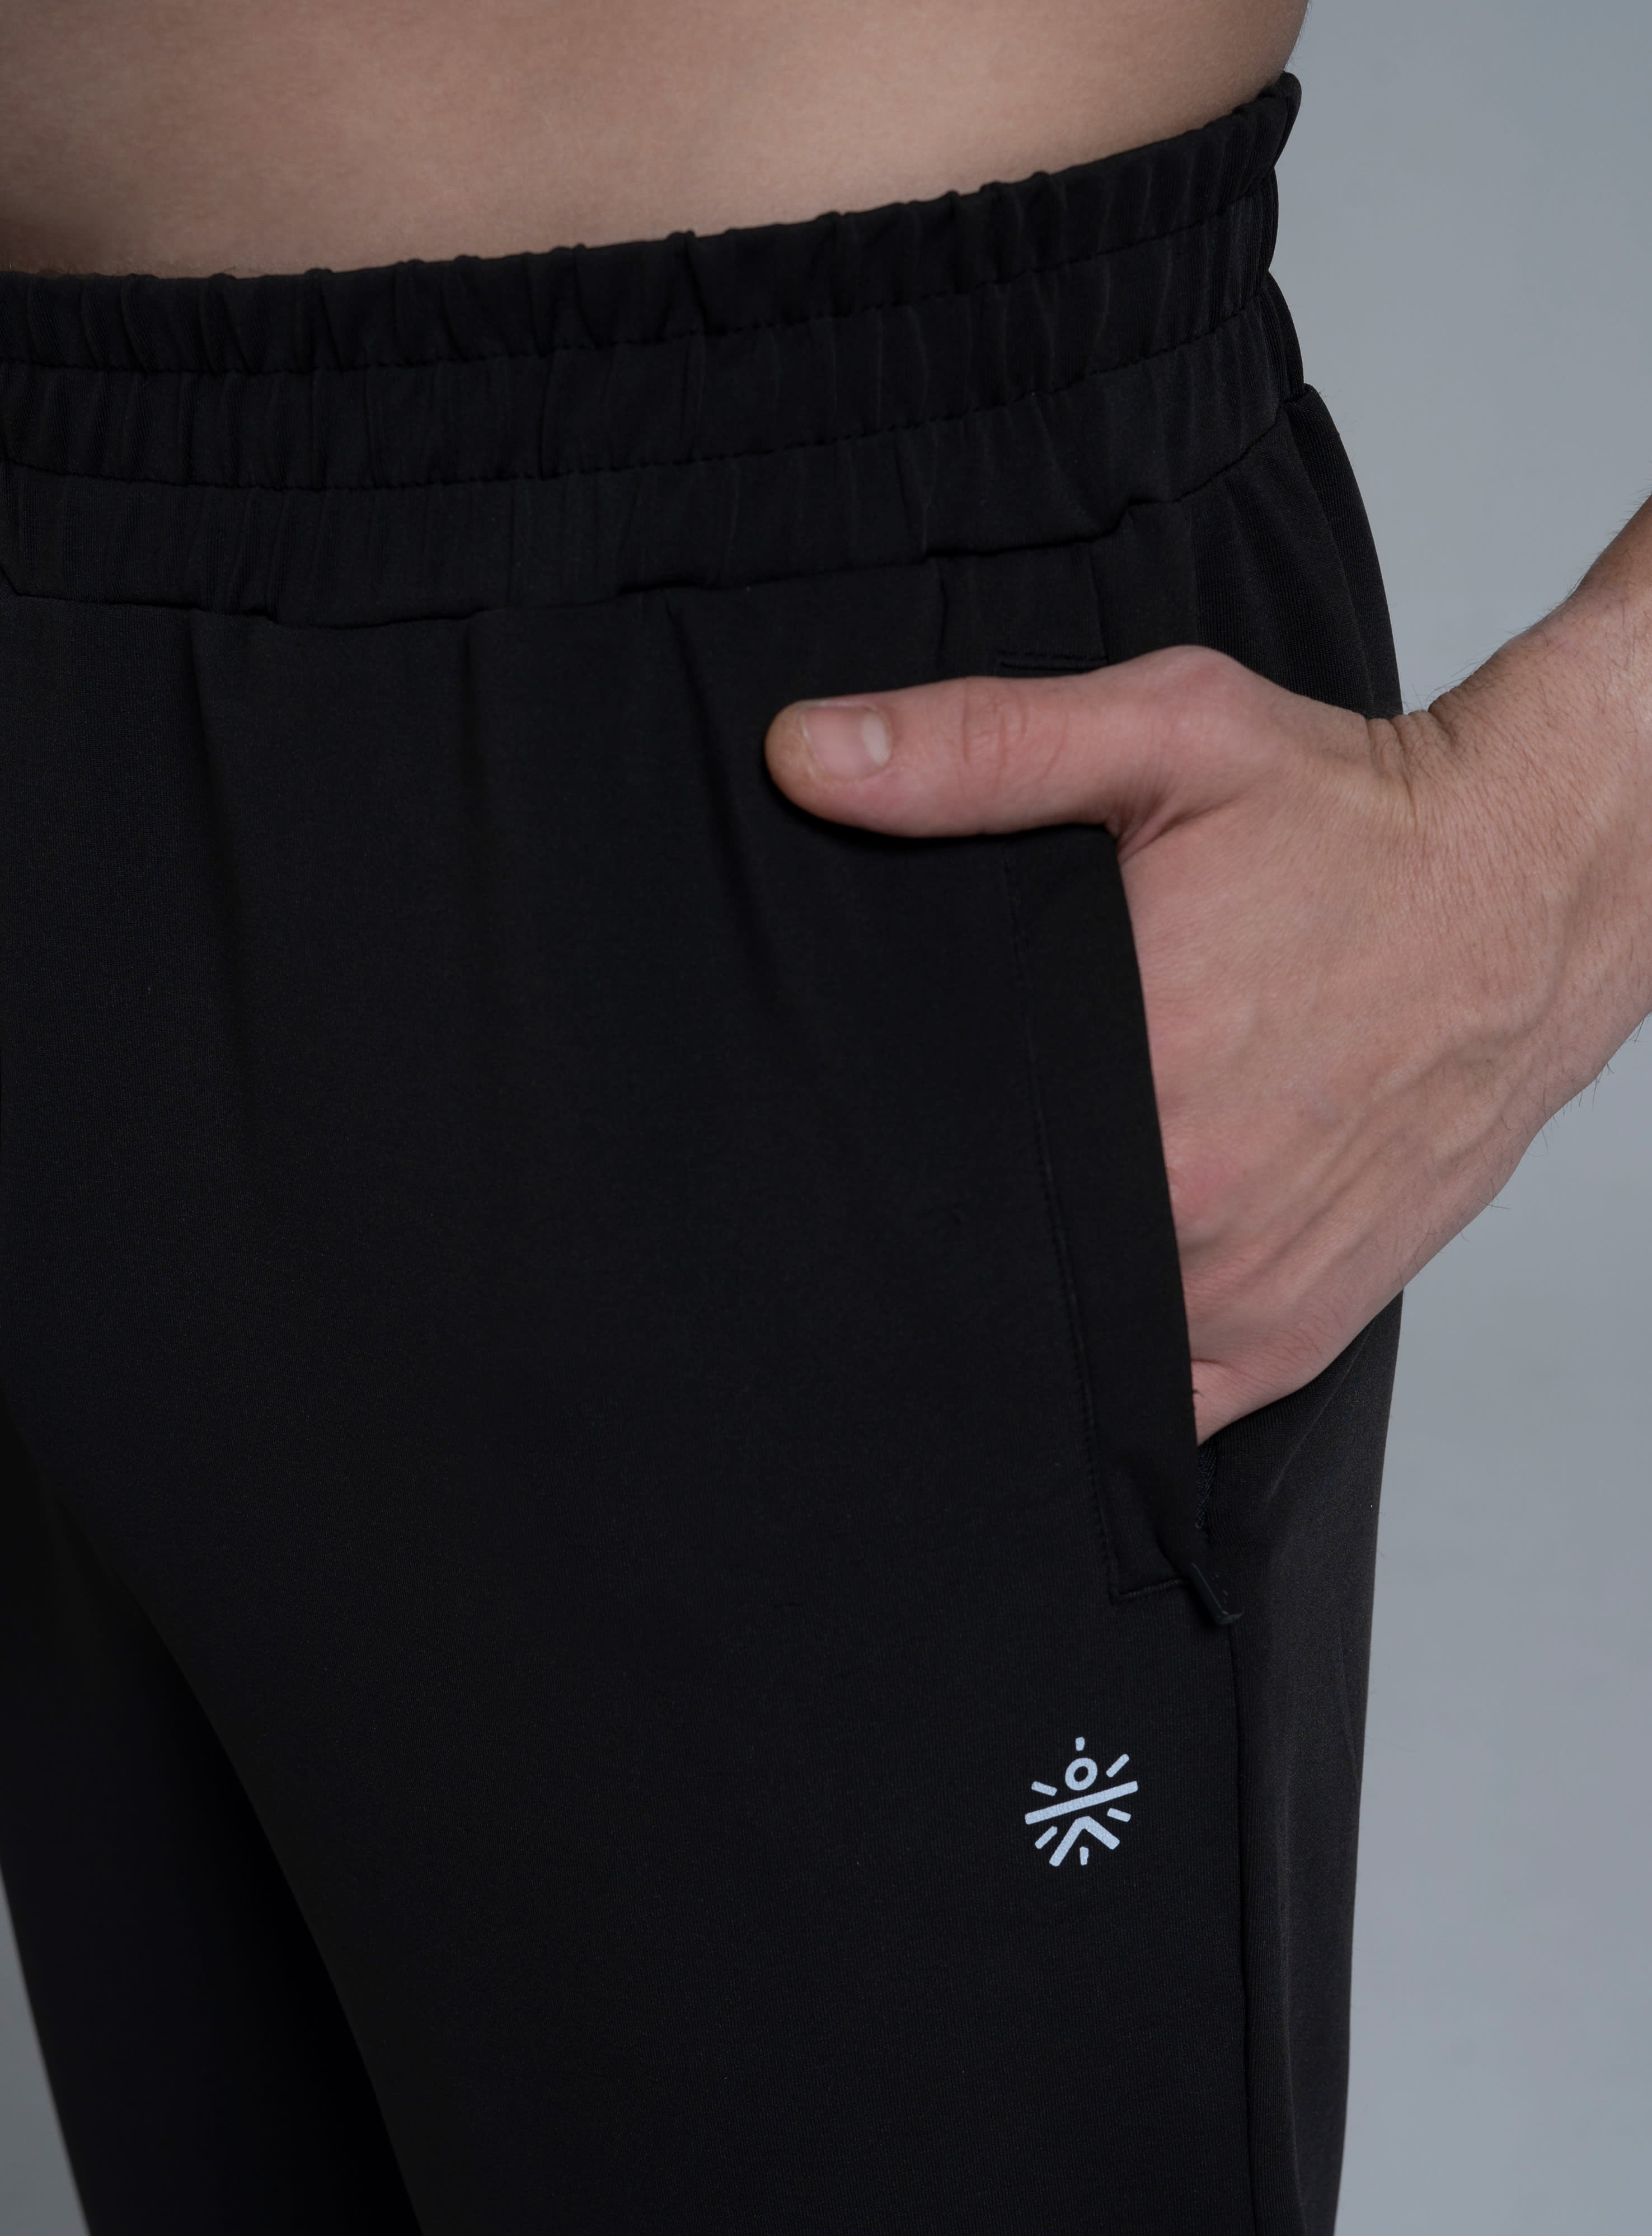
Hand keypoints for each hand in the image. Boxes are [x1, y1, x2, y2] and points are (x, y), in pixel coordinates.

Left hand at [764, 541, 1651, 1438]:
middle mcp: (1192, 1194)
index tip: (845, 1121)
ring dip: (1028, 1290)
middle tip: (914, 1165)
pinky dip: (1114, 1367)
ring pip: (1070, 1337)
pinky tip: (1084, 1298)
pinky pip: (1160, 1403)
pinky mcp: (1292, 1333)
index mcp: (1141, 1060)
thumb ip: (979, 749)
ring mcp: (1244, 1284)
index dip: (872, 1139)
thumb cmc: (1354, 820)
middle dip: (949, 1209)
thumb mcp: (1167, 731)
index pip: (931, 1148)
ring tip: (1003, 1221)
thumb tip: (807, 756)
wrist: (1530, 892)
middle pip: (994, 1246)